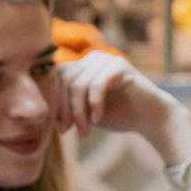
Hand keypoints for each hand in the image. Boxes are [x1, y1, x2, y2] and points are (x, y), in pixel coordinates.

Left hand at [57, 52, 190, 163]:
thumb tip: (40, 112)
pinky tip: (98, 120)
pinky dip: (94, 105)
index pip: (55, 80)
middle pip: (64, 81)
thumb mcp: (84, 112)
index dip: (55, 104)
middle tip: (70, 131)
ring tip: (86, 130)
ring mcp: (106, 59)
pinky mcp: (120, 66)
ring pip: (78, 85)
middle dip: (65, 109)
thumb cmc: (117, 115)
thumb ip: (65, 106)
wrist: (149, 118)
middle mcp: (92, 58)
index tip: (62, 128)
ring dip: (79, 112)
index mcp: (81, 66)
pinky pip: (96, 85)